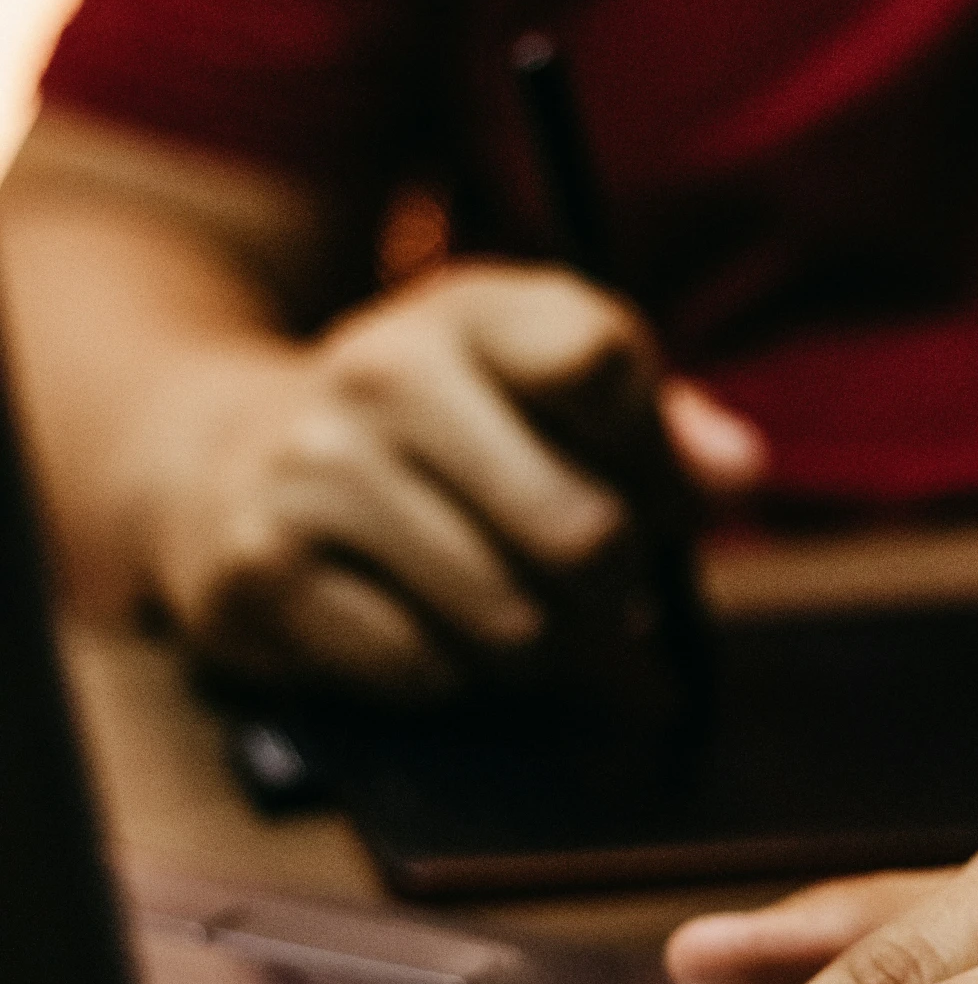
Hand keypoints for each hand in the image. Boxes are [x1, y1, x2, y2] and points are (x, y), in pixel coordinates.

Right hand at [136, 262, 765, 696]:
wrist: (230, 457)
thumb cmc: (444, 432)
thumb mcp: (546, 390)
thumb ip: (661, 426)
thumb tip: (741, 474)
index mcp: (474, 309)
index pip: (600, 363)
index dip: (664, 464)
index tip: (665, 504)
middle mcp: (382, 371)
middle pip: (580, 533)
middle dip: (619, 592)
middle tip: (613, 601)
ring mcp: (312, 472)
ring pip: (510, 622)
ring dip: (547, 649)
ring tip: (533, 620)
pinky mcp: (263, 575)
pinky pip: (424, 671)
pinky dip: (453, 675)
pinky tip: (435, 628)